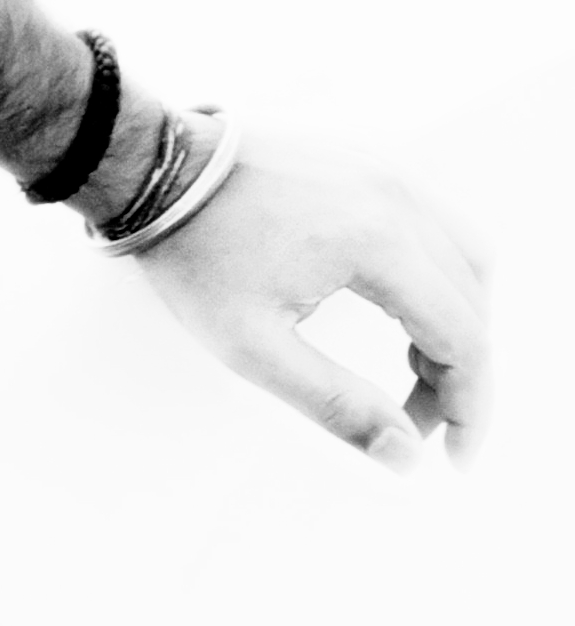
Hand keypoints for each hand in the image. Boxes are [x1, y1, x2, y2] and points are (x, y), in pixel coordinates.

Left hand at [131, 126, 490, 470]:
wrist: (153, 168)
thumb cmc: (192, 251)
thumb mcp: (253, 346)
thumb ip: (336, 404)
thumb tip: (403, 454)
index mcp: (378, 239)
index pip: (464, 338)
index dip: (471, 408)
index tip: (454, 459)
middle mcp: (396, 197)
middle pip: (472, 303)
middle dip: (458, 375)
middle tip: (416, 424)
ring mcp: (383, 173)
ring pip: (465, 260)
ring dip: (455, 322)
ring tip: (412, 373)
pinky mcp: (365, 166)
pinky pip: (434, 227)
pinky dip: (436, 279)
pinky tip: (398, 314)